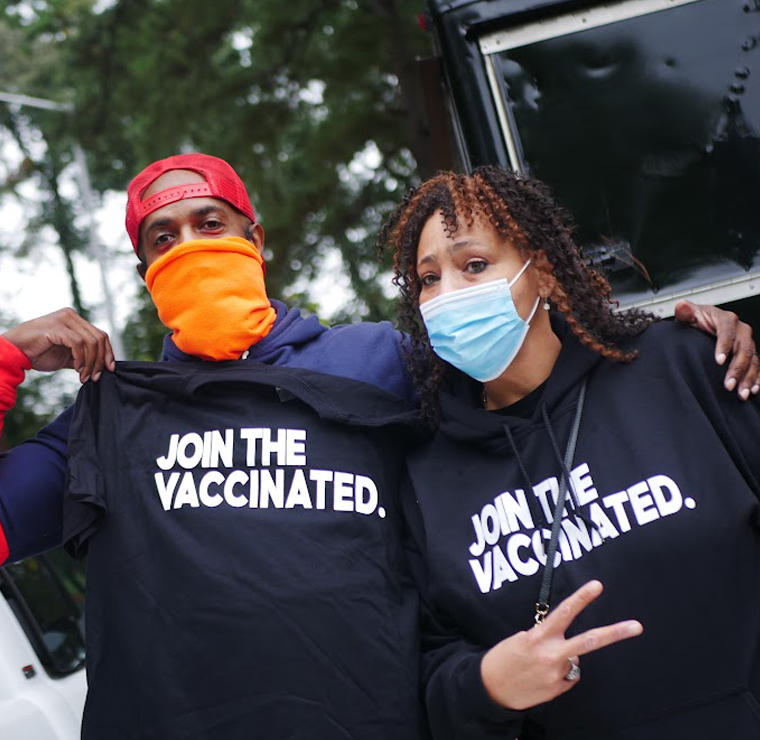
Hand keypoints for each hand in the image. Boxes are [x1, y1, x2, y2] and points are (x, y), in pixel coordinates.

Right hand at [1, 308, 115, 382]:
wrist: (15, 352)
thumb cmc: (38, 353)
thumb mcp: (67, 356)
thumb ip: (83, 356)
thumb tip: (103, 366)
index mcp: (75, 320)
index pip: (101, 335)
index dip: (108, 353)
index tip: (110, 369)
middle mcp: (71, 316)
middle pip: (100, 338)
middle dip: (101, 360)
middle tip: (95, 377)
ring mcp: (64, 319)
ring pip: (91, 342)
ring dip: (91, 363)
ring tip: (84, 376)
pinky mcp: (57, 327)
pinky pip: (78, 344)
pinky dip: (81, 359)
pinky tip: (77, 369)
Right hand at [480, 581, 641, 710]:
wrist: (490, 689)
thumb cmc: (504, 658)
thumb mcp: (521, 639)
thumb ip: (545, 638)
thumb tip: (567, 644)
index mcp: (538, 637)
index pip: (564, 612)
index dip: (582, 598)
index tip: (597, 585)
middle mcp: (551, 655)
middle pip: (589, 641)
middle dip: (615, 633)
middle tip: (637, 626)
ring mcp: (556, 674)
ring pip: (575, 660)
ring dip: (563, 659)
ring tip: (539, 664)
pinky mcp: (557, 690)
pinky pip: (567, 676)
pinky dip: (558, 674)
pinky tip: (542, 676)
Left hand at [674, 300, 758, 399]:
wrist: (703, 325)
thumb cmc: (696, 320)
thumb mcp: (689, 316)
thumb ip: (685, 312)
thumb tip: (682, 305)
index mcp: (726, 319)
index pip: (727, 332)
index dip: (724, 346)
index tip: (718, 361)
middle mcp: (741, 330)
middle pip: (743, 349)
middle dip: (737, 368)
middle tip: (728, 385)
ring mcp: (747, 342)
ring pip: (753, 360)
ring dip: (748, 377)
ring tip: (740, 393)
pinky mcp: (750, 354)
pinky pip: (758, 366)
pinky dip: (757, 378)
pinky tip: (753, 390)